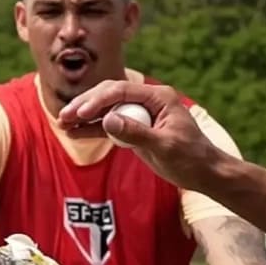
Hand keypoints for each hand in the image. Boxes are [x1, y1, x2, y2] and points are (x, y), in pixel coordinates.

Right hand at [57, 80, 219, 189]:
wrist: (203, 173)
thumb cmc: (191, 158)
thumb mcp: (164, 146)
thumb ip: (136, 132)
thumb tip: (107, 120)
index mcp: (158, 97)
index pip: (121, 91)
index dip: (98, 101)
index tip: (81, 113)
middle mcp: (147, 101)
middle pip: (109, 96)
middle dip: (86, 105)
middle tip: (64, 116)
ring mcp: (139, 114)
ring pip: (106, 110)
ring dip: (84, 117)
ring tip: (62, 123)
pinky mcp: (134, 129)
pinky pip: (109, 126)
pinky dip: (93, 130)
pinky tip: (74, 133)